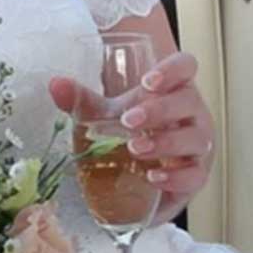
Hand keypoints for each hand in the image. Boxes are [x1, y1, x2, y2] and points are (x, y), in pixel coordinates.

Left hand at [50, 51, 214, 223]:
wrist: (134, 184)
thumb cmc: (126, 139)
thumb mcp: (101, 118)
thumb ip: (80, 101)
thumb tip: (55, 84)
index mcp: (172, 92)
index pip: (185, 68)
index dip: (172, 70)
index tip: (147, 82)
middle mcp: (191, 115)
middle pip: (189, 101)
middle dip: (160, 109)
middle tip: (128, 121)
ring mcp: (196, 146)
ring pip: (196, 138)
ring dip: (166, 142)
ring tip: (135, 149)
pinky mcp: (195, 177)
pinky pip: (194, 175)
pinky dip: (175, 177)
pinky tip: (153, 177)